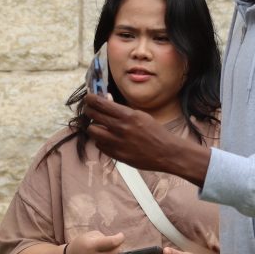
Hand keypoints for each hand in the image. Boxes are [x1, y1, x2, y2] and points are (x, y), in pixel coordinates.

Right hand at [65, 230, 125, 253]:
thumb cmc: (81, 244)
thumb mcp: (90, 235)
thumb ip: (104, 237)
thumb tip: (117, 241)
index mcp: (91, 247)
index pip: (112, 243)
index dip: (119, 238)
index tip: (120, 236)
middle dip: (119, 248)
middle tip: (117, 245)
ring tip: (114, 253)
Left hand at [83, 93, 210, 185]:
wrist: (166, 152)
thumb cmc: (154, 132)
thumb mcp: (140, 115)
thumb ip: (122, 110)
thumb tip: (105, 100)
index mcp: (128, 116)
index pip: (101, 104)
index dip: (91, 100)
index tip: (88, 98)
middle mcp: (121, 128)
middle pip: (93, 116)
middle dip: (89, 111)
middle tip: (90, 110)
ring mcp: (118, 143)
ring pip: (92, 131)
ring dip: (94, 127)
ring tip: (100, 126)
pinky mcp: (117, 155)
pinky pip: (99, 145)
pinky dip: (101, 141)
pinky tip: (109, 139)